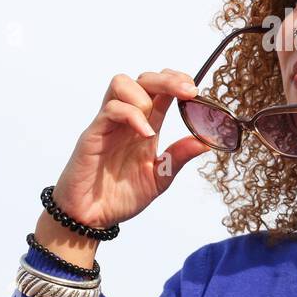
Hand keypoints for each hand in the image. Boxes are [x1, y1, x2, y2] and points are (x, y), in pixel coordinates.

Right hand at [46, 69, 212, 234]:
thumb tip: (205, 142)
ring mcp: (109, 124)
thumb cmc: (119, 197)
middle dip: (168, 79)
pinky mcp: (94, 134)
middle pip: (144, 79)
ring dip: (145, 93)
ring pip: (122, 83)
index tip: (194, 90)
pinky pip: (111, 109)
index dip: (177, 81)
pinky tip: (145, 134)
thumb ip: (177, 158)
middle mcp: (128, 120)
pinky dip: (132, 115)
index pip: (160, 90)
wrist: (91, 218)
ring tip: (155, 120)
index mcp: (146, 127)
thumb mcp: (158, 178)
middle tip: (188, 91)